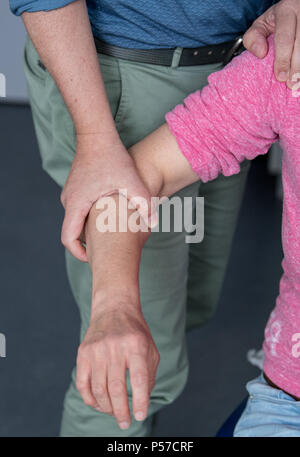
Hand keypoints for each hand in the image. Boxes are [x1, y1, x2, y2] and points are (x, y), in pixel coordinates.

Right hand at [60, 133, 154, 260]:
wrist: (96, 133)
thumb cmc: (111, 156)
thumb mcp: (130, 180)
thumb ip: (143, 202)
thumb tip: (153, 221)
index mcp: (77, 204)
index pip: (68, 239)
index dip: (79, 254)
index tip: (93, 260)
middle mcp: (69, 201)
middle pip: (73, 232)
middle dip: (89, 244)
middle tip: (107, 251)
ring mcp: (70, 194)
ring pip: (77, 220)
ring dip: (91, 230)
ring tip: (111, 234)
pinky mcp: (76, 188)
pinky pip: (80, 210)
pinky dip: (91, 218)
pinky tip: (109, 216)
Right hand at [75, 303, 159, 429]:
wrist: (114, 308)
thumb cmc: (135, 332)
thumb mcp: (150, 348)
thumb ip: (148, 374)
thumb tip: (141, 400)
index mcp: (136, 345)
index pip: (138, 378)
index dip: (140, 400)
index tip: (140, 415)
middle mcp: (115, 347)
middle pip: (116, 388)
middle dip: (121, 411)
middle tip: (125, 423)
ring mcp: (96, 349)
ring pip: (99, 389)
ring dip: (107, 408)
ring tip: (114, 413)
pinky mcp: (83, 353)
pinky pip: (83, 384)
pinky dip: (90, 399)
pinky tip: (99, 404)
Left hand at [243, 0, 299, 87]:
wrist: (294, 6)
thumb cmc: (276, 20)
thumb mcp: (261, 24)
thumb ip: (254, 37)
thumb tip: (260, 53)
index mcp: (286, 11)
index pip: (284, 38)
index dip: (283, 59)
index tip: (281, 76)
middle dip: (296, 66)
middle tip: (291, 83)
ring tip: (298, 83)